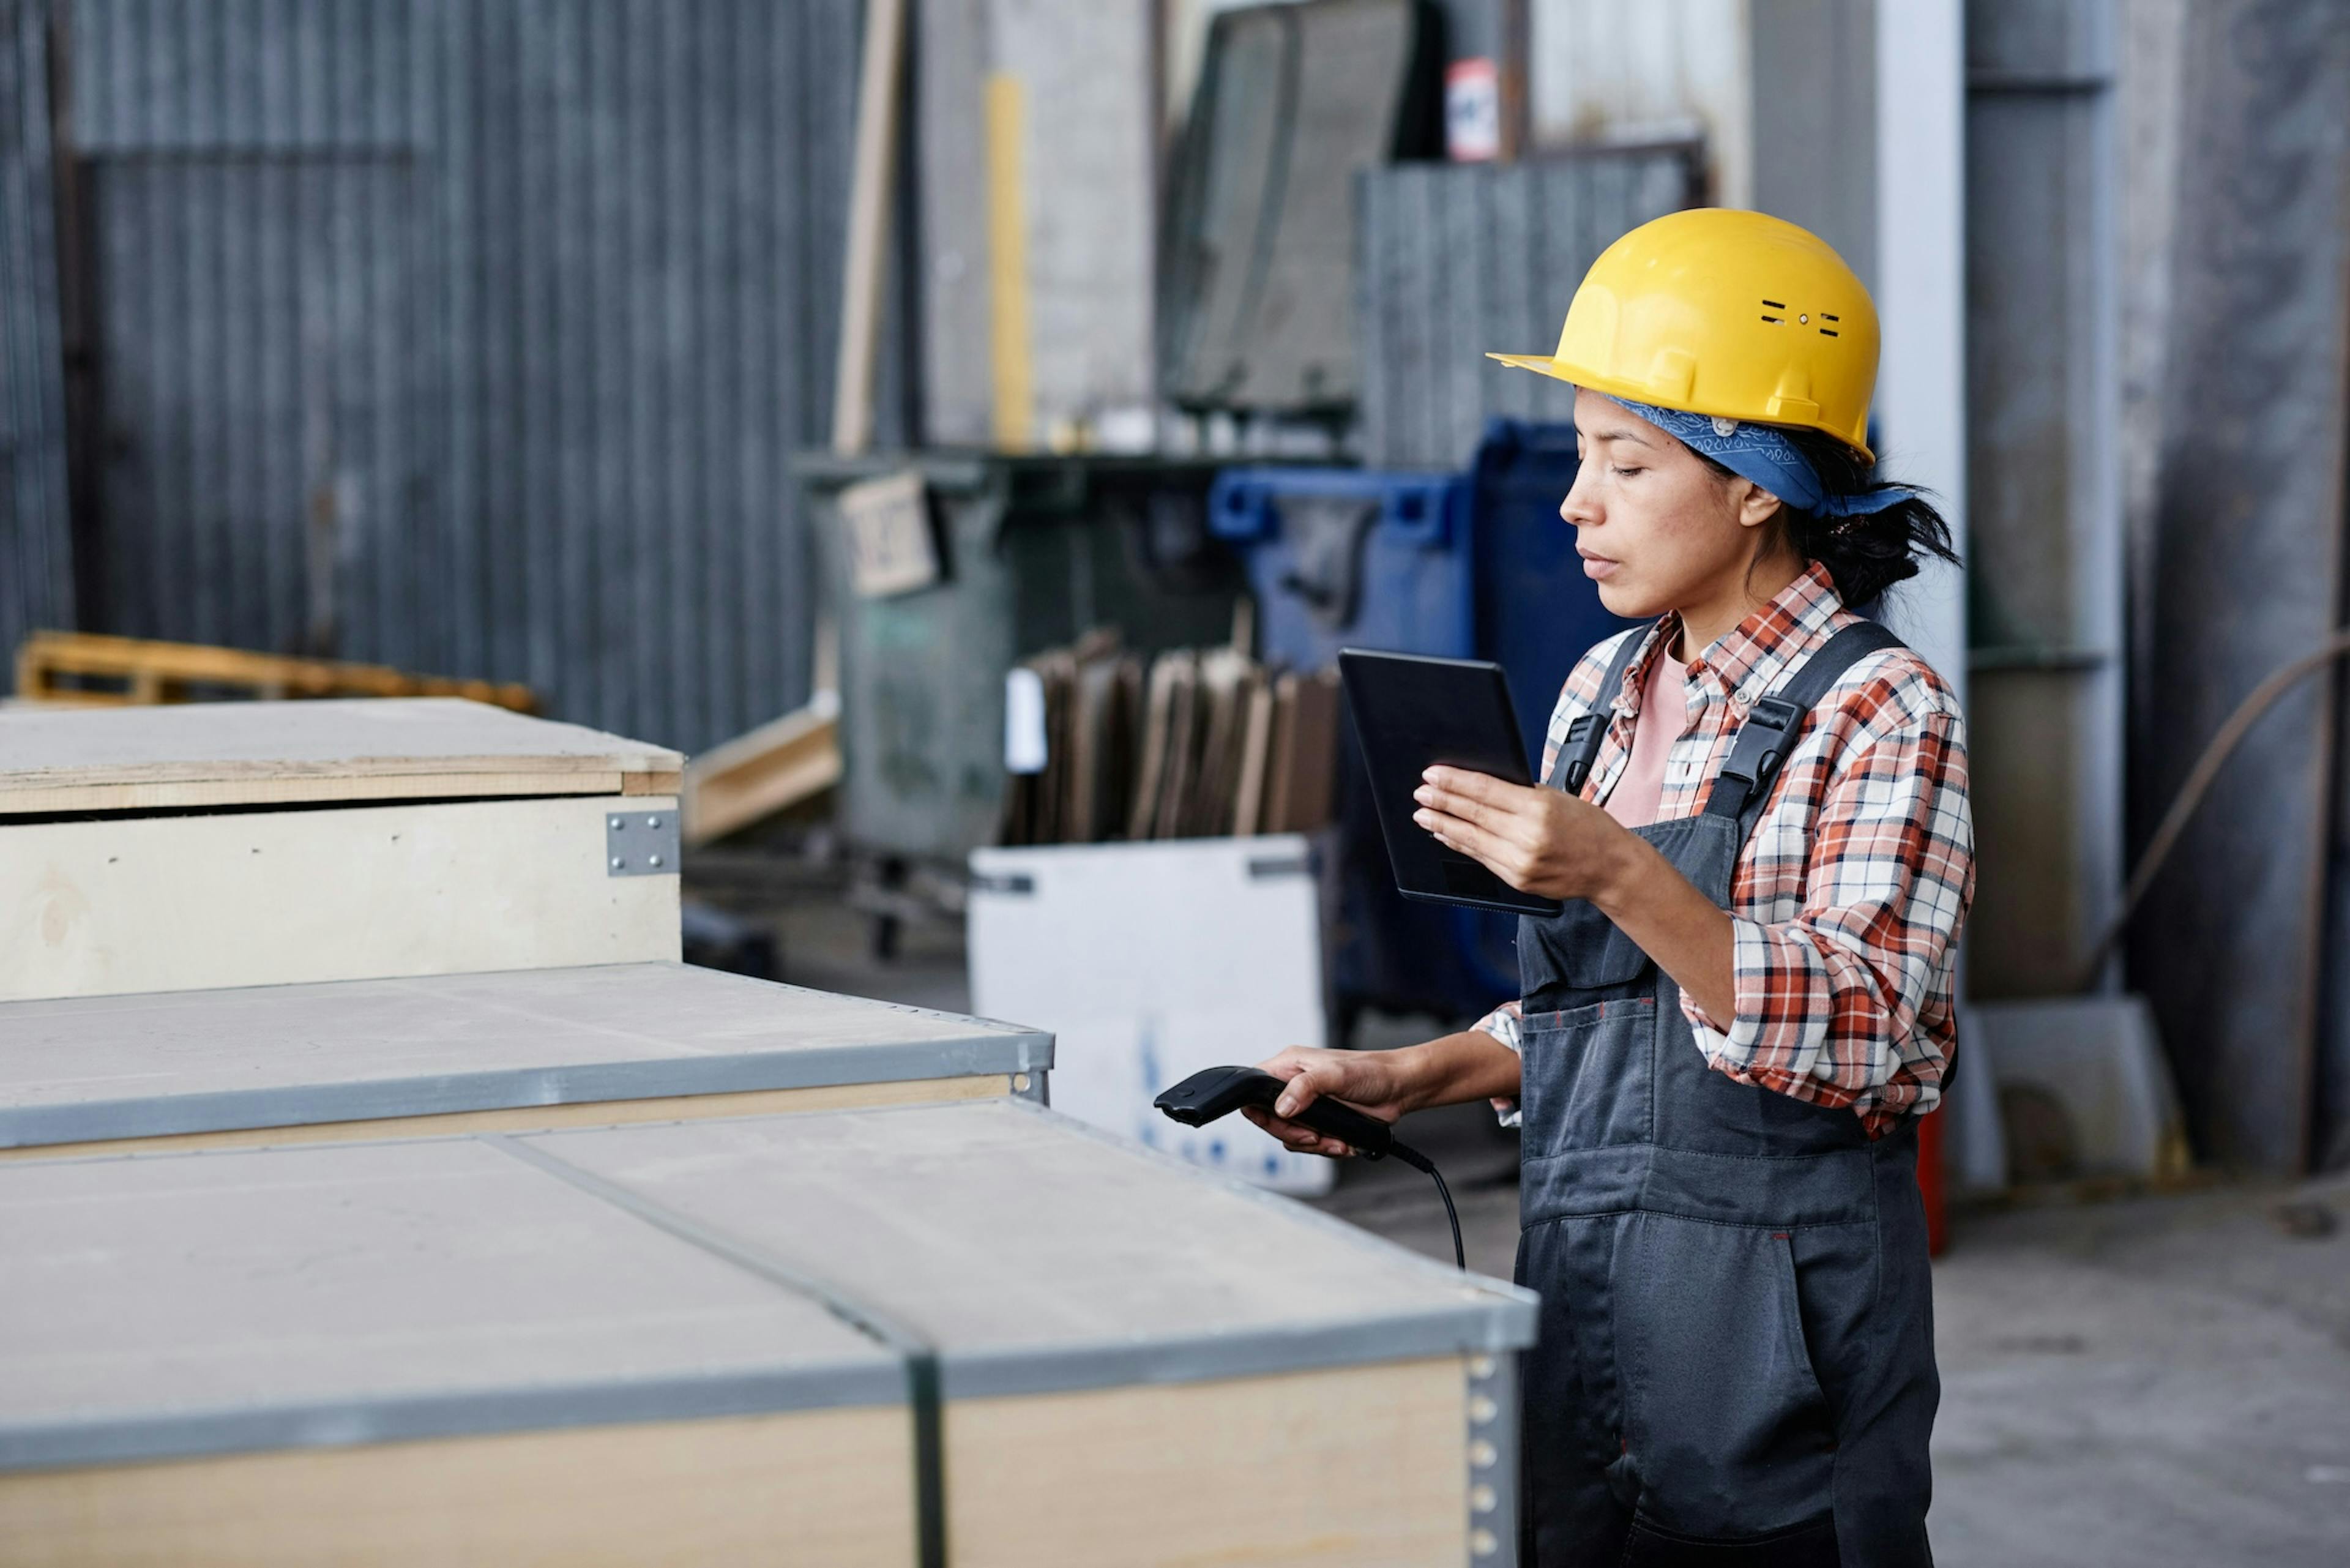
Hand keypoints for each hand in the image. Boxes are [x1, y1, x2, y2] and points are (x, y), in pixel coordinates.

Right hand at [1239, 1045, 1416, 1157]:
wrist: (1400, 1088)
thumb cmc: (1372, 1071)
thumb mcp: (1337, 1074)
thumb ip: (1306, 1087)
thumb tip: (1282, 1107)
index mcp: (1289, 1066)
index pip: (1254, 1090)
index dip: (1259, 1111)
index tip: (1281, 1123)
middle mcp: (1294, 1085)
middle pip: (1271, 1120)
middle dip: (1294, 1134)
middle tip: (1314, 1136)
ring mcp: (1307, 1105)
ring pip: (1290, 1136)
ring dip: (1313, 1145)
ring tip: (1337, 1140)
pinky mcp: (1321, 1122)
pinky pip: (1310, 1143)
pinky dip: (1326, 1147)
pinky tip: (1343, 1142)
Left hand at [1412, 765, 1635, 902]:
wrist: (1610, 867)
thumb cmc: (1588, 826)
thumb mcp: (1557, 798)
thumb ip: (1520, 793)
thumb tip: (1479, 785)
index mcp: (1538, 809)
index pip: (1485, 791)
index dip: (1454, 782)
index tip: (1432, 774)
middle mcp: (1527, 837)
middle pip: (1473, 815)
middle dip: (1442, 802)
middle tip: (1420, 793)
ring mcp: (1521, 862)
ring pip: (1472, 840)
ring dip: (1443, 825)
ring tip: (1423, 814)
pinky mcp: (1518, 880)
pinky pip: (1482, 858)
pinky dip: (1460, 845)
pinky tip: (1446, 834)